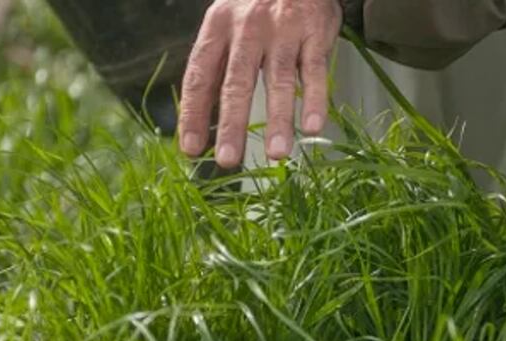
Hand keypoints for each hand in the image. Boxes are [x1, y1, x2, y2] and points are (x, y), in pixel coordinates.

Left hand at [179, 0, 342, 167]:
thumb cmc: (258, 3)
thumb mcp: (227, 22)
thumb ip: (216, 65)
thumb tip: (197, 117)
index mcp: (218, 27)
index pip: (200, 76)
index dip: (194, 113)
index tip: (191, 148)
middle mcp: (247, 29)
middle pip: (237, 83)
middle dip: (232, 124)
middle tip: (227, 160)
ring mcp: (282, 31)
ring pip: (278, 80)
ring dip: (279, 120)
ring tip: (278, 154)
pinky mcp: (313, 33)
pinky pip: (314, 71)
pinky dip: (315, 100)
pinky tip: (313, 127)